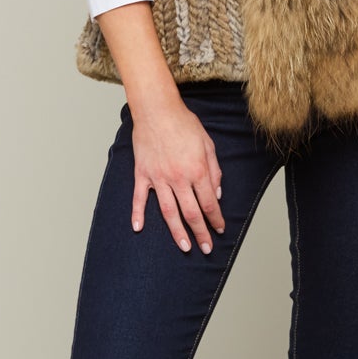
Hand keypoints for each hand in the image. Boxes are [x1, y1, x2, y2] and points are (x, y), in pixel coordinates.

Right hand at [131, 95, 226, 252]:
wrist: (157, 110)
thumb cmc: (184, 124)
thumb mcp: (208, 144)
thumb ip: (214, 170)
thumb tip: (217, 193)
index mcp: (198, 171)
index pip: (210, 203)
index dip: (216, 220)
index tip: (219, 229)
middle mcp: (179, 178)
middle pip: (191, 213)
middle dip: (200, 233)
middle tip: (206, 248)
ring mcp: (158, 178)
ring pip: (169, 212)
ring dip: (177, 232)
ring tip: (184, 247)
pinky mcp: (142, 173)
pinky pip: (139, 198)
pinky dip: (138, 214)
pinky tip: (138, 228)